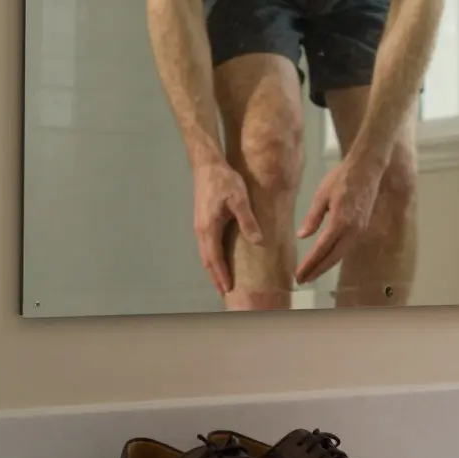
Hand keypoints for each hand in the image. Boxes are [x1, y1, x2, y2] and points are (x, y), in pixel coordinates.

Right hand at [192, 162, 263, 295]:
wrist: (207, 165)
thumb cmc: (224, 181)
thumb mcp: (240, 200)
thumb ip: (248, 221)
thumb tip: (258, 242)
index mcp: (209, 228)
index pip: (214, 258)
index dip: (221, 275)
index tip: (228, 289)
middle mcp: (201, 230)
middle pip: (207, 260)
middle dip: (216, 277)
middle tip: (226, 293)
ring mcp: (200, 226)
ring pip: (205, 254)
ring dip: (213, 269)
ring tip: (223, 282)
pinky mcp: (203, 222)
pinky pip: (206, 246)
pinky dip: (212, 258)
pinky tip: (221, 261)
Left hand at [295, 159, 381, 284]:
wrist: (367, 169)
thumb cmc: (342, 178)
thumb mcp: (321, 196)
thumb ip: (312, 218)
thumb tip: (302, 236)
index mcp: (340, 223)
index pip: (321, 250)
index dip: (309, 265)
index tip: (298, 275)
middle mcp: (352, 230)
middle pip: (333, 257)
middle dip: (317, 270)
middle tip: (302, 280)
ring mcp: (359, 229)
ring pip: (341, 253)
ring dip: (326, 265)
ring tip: (312, 272)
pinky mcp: (362, 226)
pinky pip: (347, 246)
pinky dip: (335, 255)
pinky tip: (326, 257)